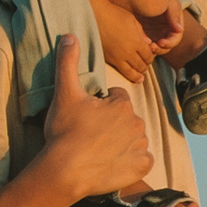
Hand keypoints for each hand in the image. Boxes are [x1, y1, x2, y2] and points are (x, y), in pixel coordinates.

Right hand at [41, 36, 153, 200]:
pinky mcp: (142, 167)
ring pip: (134, 139)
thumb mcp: (64, 94)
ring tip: (99, 151)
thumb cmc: (64, 132)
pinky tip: (113, 163)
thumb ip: (67, 62)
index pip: (116, 98)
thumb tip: (69, 35)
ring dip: (122, 143)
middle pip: (126, 119)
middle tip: (91, 135)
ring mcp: (141, 146)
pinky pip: (142, 161)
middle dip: (113, 124)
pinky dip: (131, 163)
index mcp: (121, 104)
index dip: (101, 106)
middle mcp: (136, 122)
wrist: (66, 170)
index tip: (87, 117)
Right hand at [95, 6, 157, 85]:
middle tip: (145, 66)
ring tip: (140, 78)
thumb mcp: (132, 20)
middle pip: (142, 65)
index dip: (151, 57)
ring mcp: (117, 57)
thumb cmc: (114, 14)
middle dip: (145, 66)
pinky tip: (128, 74)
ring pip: (131, 72)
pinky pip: (120, 70)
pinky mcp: (108, 59)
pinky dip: (127, 74)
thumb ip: (141, 33)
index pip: (149, 56)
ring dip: (137, 75)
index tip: (150, 56)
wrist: (95, 15)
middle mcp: (128, 52)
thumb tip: (148, 43)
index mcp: (136, 41)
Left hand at [140, 0, 206, 65]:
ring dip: (153, 49)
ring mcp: (155, 33)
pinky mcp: (144, 34)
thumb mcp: (168, 2)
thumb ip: (174, 15)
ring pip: (157, 48)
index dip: (170, 43)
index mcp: (174, 23)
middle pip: (167, 46)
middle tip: (151, 47)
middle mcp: (166, 30)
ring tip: (146, 46)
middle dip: (161, 48)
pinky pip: (146, 44)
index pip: (176, 38)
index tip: (161, 43)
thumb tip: (180, 30)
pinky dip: (144, 46)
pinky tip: (139, 42)